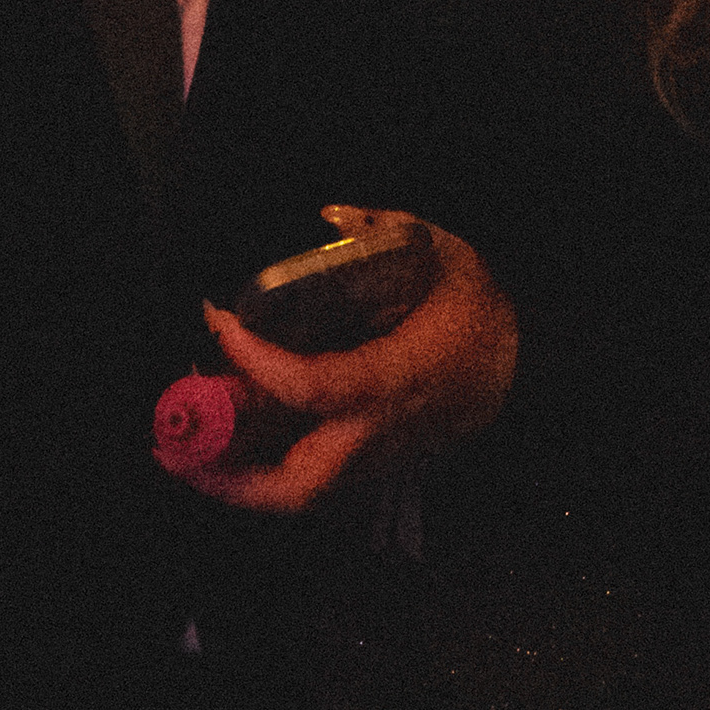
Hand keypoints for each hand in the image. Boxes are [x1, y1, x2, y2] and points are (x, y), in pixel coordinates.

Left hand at [183, 208, 517, 512]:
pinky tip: (245, 447)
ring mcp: (382, 460)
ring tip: (195, 454)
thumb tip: (331, 211)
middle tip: (175, 448)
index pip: (309, 387)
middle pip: (295, 488)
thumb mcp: (446, 253)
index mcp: (391, 379)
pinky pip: (319, 486)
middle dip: (228, 478)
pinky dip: (273, 476)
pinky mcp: (385, 467)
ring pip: (304, 498)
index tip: (217, 324)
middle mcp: (378, 433)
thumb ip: (387, 228)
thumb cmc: (486, 310)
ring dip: (243, 485)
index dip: (254, 362)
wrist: (535, 363)